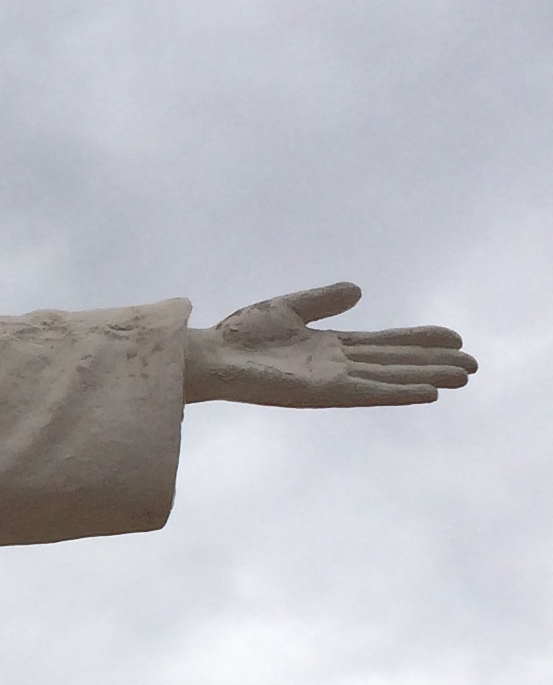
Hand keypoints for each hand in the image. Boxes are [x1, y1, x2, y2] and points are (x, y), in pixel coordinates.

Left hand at [183, 281, 476, 406]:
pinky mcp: (321, 393)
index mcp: (330, 347)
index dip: (418, 341)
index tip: (453, 338)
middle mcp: (336, 366)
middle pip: (396, 363)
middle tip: (473, 365)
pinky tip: (427, 392)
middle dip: (433, 363)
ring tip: (462, 378)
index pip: (384, 344)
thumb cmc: (240, 335)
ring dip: (426, 378)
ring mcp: (331, 381)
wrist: (211, 355)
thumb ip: (324, 300)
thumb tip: (359, 290)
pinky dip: (398, 392)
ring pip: (390, 379)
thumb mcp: (288, 307)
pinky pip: (368, 392)